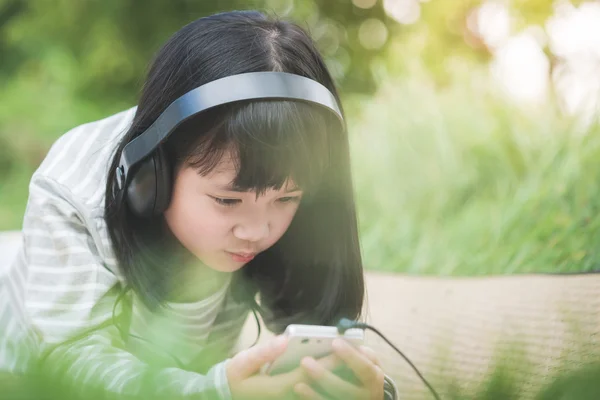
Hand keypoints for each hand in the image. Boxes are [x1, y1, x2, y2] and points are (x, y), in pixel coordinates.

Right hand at [226, 336, 342, 399]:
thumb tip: (284, 341)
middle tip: (356, 353)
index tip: (342, 349)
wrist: (227, 394)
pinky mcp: (289, 397)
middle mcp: (288, 396)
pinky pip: (312, 392)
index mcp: (278, 388)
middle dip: (337, 368)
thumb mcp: (243, 362)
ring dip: (335, 376)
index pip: (309, 374)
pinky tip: (337, 371)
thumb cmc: (235, 377)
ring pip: (318, 390)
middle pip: (319, 383)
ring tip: (352, 361)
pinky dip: (325, 382)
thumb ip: (263, 353)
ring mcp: (290, 399)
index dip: (327, 362)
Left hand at [294, 340, 384, 399]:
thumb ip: (360, 352)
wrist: (369, 395)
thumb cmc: (364, 371)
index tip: (334, 342)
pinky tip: (300, 390)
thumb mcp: (369, 361)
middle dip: (324, 376)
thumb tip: (343, 340)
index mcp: (374, 378)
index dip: (351, 356)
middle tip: (305, 361)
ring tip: (297, 383)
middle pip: (344, 389)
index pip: (364, 368)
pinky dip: (313, 399)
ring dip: (314, 394)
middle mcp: (366, 396)